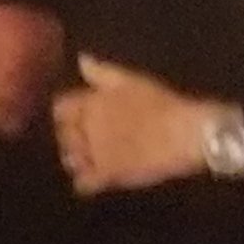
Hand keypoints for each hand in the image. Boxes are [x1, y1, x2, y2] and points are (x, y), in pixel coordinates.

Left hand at [52, 54, 224, 195]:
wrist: (183, 134)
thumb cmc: (161, 103)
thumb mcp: (130, 80)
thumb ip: (101, 72)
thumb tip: (81, 60)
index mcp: (90, 103)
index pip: (60, 108)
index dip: (66, 113)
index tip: (75, 116)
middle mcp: (86, 128)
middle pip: (63, 135)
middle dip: (70, 137)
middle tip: (86, 139)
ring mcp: (95, 153)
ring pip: (71, 160)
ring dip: (77, 159)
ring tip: (91, 159)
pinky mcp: (108, 175)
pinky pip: (84, 184)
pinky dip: (86, 183)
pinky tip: (96, 179)